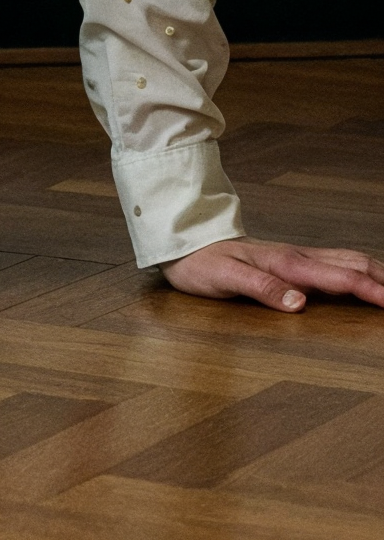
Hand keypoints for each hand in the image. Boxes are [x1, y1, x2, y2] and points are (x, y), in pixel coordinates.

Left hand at [161, 236, 383, 311]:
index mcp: (286, 263)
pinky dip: (359, 271)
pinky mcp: (290, 261)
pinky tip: (364, 280)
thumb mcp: (224, 279)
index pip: (340, 276)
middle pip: (353, 263)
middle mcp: (296, 257)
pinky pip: (333, 264)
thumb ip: (262, 289)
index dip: (372, 290)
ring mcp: (294, 257)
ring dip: (376, 272)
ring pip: (346, 259)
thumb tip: (299, 304)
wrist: (181, 241)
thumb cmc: (200, 262)